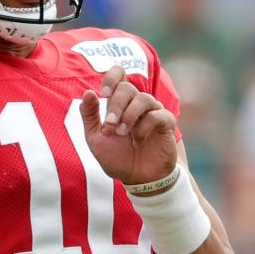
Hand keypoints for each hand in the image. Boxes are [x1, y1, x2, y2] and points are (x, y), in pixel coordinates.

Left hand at [79, 67, 176, 186]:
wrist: (136, 179)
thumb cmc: (117, 157)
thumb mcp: (95, 138)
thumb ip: (89, 116)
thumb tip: (88, 93)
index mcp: (120, 103)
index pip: (119, 74)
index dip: (111, 77)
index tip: (103, 93)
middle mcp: (137, 103)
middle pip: (127, 88)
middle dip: (115, 106)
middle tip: (109, 127)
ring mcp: (153, 111)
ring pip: (143, 99)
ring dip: (128, 116)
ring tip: (121, 133)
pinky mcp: (166, 124)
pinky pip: (156, 116)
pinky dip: (143, 127)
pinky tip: (137, 140)